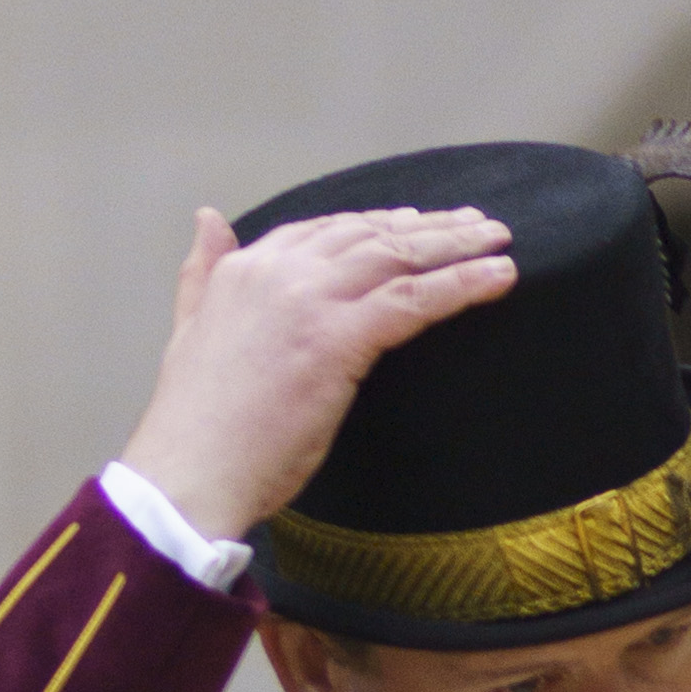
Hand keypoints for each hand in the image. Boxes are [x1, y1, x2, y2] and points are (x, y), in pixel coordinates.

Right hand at [116, 199, 516, 545]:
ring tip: (501, 242)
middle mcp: (278, 272)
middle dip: (430, 227)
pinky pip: (413, 301)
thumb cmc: (197, 425)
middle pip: (370, 235)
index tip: (418, 223)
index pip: (325, 229)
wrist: (190, 472)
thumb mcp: (189, 327)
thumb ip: (202, 271)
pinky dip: (461, 285)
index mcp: (246, 270)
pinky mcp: (336, 340)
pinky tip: (498, 278)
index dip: (377, 224)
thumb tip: (208, 219)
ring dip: (457, 246)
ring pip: (398, 257)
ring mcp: (308, 302)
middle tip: (480, 226)